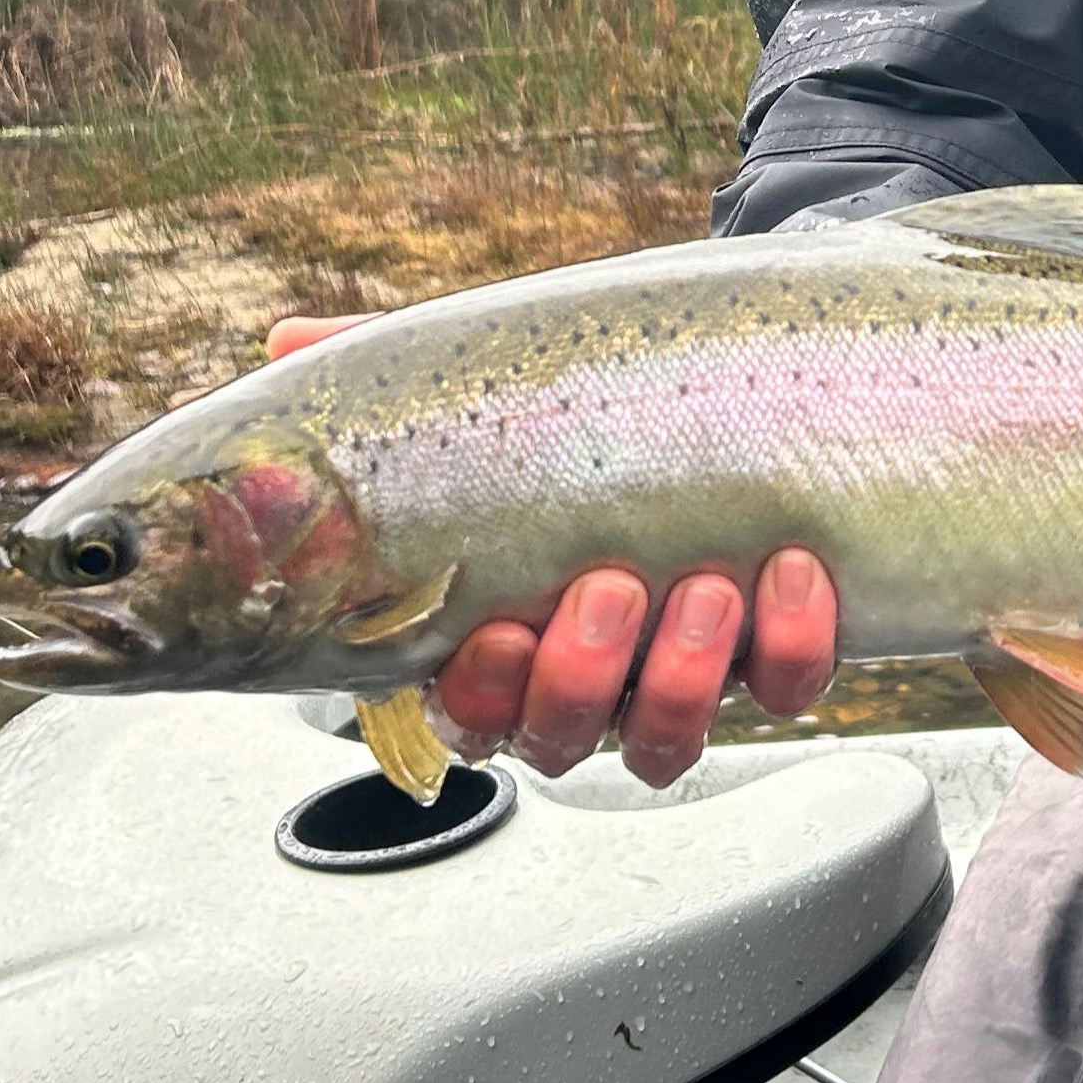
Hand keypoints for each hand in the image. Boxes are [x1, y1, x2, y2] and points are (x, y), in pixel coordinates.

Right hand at [264, 314, 840, 783]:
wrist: (731, 367)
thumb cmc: (585, 397)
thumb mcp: (488, 380)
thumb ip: (389, 372)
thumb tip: (287, 342)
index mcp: (501, 632)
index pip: (467, 709)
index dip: (480, 691)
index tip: (498, 631)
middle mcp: (588, 676)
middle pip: (561, 739)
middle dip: (581, 676)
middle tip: (607, 586)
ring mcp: (682, 675)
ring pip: (666, 740)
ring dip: (683, 677)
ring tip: (705, 585)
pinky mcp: (780, 657)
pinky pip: (791, 691)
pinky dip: (795, 645)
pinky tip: (795, 570)